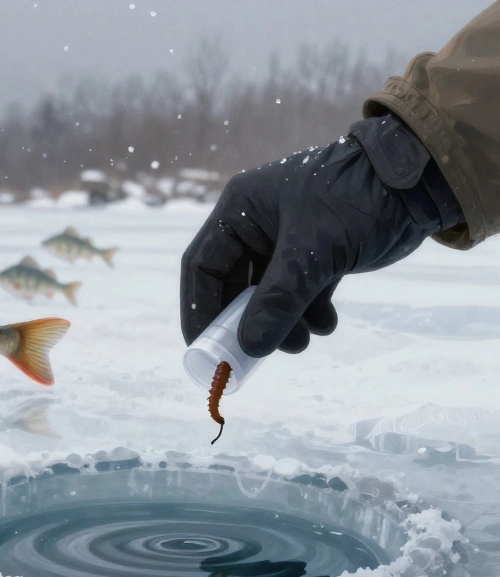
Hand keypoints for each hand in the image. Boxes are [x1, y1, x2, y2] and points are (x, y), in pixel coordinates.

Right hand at [180, 115, 460, 356]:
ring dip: (282, 323)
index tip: (205, 348)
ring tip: (303, 339)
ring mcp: (287, 242)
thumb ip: (279, 300)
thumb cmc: (356, 199)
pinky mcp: (317, 255)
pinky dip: (308, 315)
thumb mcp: (313, 251)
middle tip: (257, 353)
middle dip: (247, 322)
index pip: (203, 266)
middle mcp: (257, 226)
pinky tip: (326, 323)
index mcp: (241, 210)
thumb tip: (250, 347)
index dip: (199, 309)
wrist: (419, 181)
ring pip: (268, 296)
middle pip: (234, 286)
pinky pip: (298, 294)